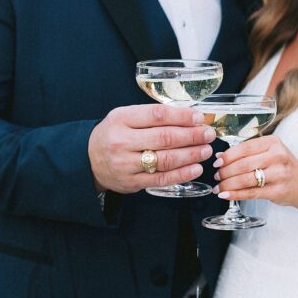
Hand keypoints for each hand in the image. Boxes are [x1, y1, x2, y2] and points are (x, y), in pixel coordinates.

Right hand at [88, 104, 215, 193]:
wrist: (89, 160)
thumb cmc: (114, 135)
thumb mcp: (125, 117)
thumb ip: (152, 116)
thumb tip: (190, 116)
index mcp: (121, 119)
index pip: (157, 115)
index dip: (182, 116)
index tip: (199, 117)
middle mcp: (122, 141)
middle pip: (164, 138)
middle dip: (192, 136)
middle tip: (208, 134)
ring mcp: (126, 164)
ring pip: (165, 159)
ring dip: (191, 155)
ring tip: (206, 150)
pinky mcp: (131, 182)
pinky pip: (161, 179)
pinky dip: (182, 174)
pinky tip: (196, 168)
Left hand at [213, 135, 297, 207]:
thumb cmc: (282, 166)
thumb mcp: (269, 152)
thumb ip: (248, 152)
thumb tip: (221, 156)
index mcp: (272, 142)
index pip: (244, 148)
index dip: (227, 156)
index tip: (217, 162)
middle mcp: (277, 156)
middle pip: (243, 164)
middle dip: (225, 171)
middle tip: (217, 176)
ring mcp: (279, 174)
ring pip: (245, 179)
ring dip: (228, 184)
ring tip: (219, 187)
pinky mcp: (277, 191)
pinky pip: (251, 193)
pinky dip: (235, 194)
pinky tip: (226, 195)